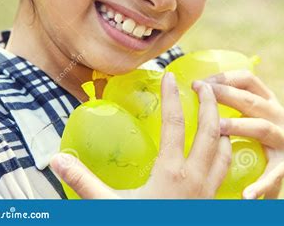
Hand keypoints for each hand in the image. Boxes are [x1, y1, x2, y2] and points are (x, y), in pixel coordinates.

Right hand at [50, 72, 230, 198]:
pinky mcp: (213, 200)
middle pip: (210, 129)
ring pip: (224, 148)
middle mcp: (196, 176)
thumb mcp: (108, 206)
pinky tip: (221, 146)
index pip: (175, 123)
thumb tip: (57, 160)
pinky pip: (226, 168)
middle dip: (210, 102)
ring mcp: (209, 189)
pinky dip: (226, 150)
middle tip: (203, 84)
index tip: (170, 77)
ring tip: (216, 109)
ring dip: (222, 124)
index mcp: (171, 171)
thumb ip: (83, 182)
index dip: (172, 97)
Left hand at [204, 70, 283, 198]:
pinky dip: (261, 183)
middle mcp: (277, 114)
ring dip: (239, 126)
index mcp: (264, 98)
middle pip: (250, 100)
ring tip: (219, 128)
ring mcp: (282, 138)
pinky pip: (274, 172)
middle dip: (224, 94)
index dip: (224, 77)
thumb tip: (184, 90)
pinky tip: (246, 194)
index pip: (246, 79)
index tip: (199, 82)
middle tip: (200, 94)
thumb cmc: (240, 140)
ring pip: (261, 127)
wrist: (262, 177)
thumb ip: (217, 105)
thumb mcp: (234, 117)